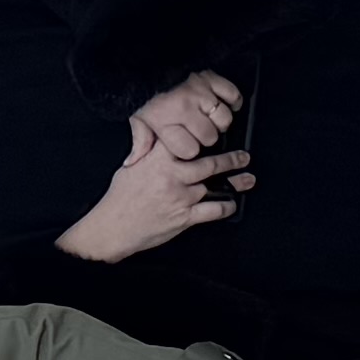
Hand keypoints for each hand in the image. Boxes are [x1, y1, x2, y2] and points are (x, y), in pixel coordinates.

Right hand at [55, 133, 250, 261]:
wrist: (113, 228)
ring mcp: (180, 197)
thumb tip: (158, 140)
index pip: (184, 141)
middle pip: (209, 163)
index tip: (214, 131)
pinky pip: (212, 210)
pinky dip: (225, 207)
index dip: (200, 135)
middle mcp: (172, 177)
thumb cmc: (119, 199)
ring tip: (247, 178)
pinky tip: (231, 203)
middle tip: (243, 156)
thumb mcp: (130, 167)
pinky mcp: (184, 217)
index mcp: (157, 161)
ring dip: (234, 183)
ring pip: (215, 187)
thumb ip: (148, 152)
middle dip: (230, 159)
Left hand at [125, 68, 243, 164]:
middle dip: (205, 136)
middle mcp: (184, 106)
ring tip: (208, 118)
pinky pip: (233, 95)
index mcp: (165, 120)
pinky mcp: (212, 79)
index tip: (183, 143)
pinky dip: (232, 101)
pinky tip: (221, 105)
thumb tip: (133, 161)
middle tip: (197, 129)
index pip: (190, 150)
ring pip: (224, 119)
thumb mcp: (140, 121)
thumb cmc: (151, 100)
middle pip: (210, 137)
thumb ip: (140, 142)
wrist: (156, 71)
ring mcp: (200, 92)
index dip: (188, 149)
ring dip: (218, 121)